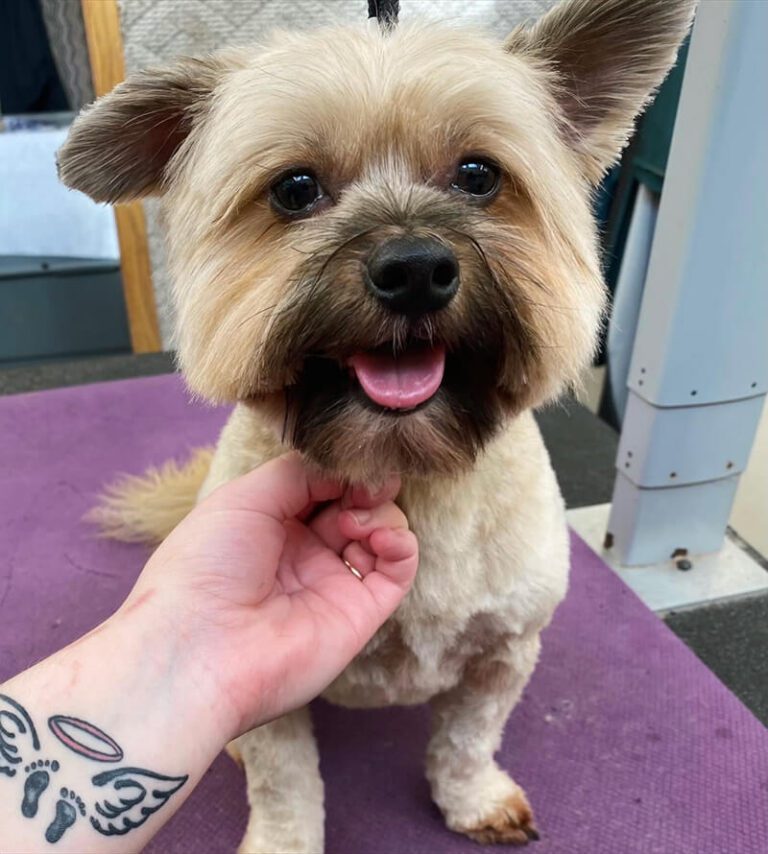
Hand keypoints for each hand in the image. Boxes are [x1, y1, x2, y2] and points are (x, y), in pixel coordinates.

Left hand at [118, 453, 417, 735]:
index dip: (342, 470)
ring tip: (353, 521)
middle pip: (357, 504)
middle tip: (362, 487)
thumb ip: (300, 472)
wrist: (199, 648)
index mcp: (273, 524)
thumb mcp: (244, 498)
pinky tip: (380, 536)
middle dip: (366, 486)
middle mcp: (306, 551)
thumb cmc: (207, 564)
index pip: (325, 485)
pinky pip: (398, 571)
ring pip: (383, 532)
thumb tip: (347, 470)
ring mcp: (335, 581)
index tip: (350, 463)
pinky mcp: (361, 612)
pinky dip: (402, 544)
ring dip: (380, 513)